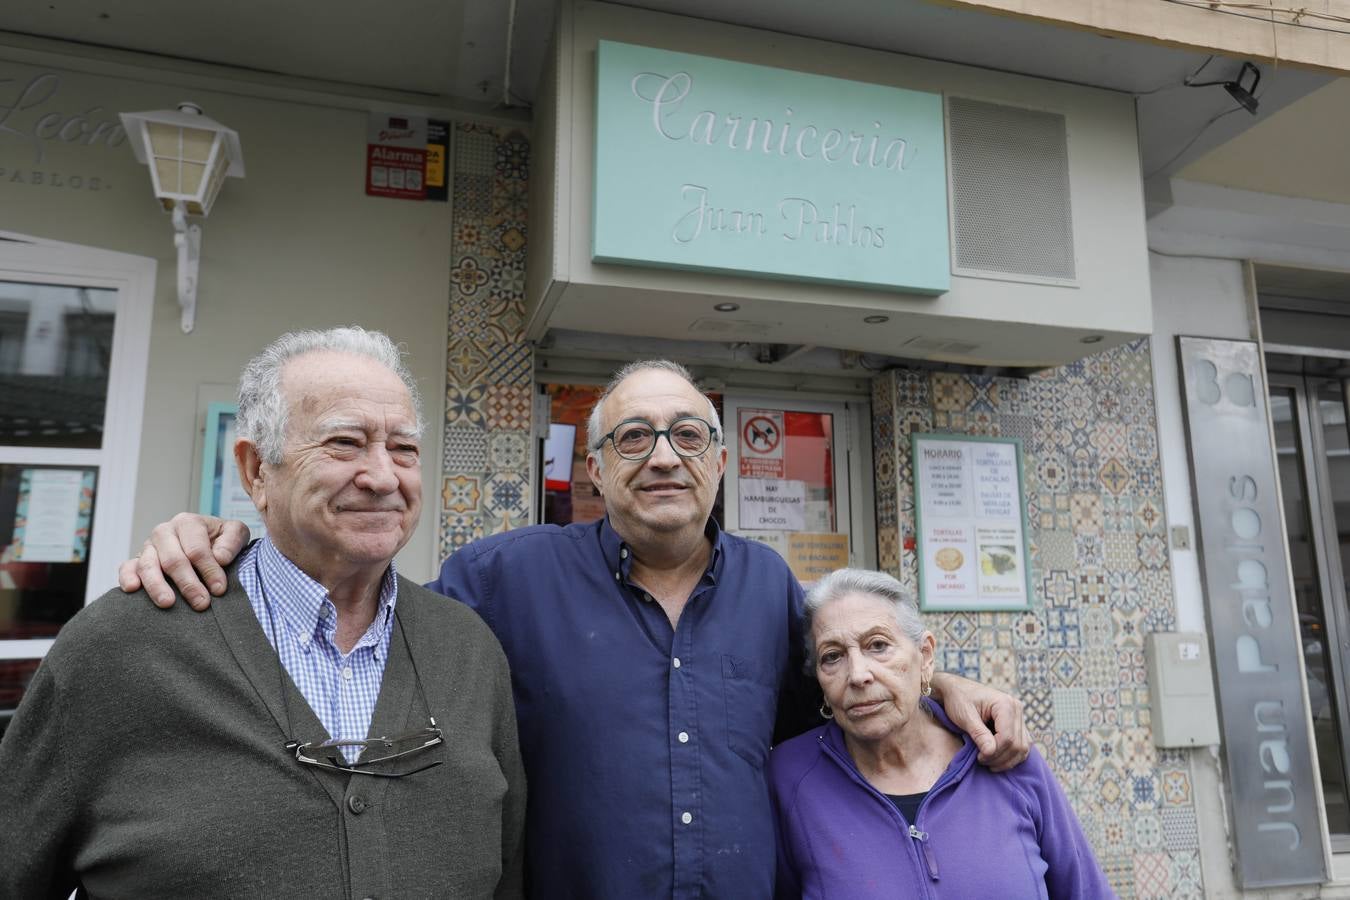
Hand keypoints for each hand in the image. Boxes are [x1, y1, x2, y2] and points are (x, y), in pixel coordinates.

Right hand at [116, 514, 250, 610]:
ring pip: (148, 565)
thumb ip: (232, 541)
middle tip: (201, 603)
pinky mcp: (137, 561)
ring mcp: (148, 547)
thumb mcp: (236, 533)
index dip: (208, 570)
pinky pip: (127, 568)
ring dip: (158, 586)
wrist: (207, 543)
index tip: (219, 589)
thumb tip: (220, 558)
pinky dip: (127, 577)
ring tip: (168, 603)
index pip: (197, 549)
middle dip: (188, 583)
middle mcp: (164, 532)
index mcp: (187, 522)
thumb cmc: (221, 540)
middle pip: (173, 559)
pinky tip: (133, 589)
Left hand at [929, 672, 1028, 771]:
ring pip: (1023, 748)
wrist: (957, 689)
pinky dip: (1011, 756)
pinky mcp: (1017, 723)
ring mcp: (1019, 716)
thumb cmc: (958, 700)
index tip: (978, 757)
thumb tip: (990, 752)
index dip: (995, 752)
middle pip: (1017, 745)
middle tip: (982, 760)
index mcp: (1005, 704)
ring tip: (988, 762)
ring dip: (1007, 760)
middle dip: (1000, 758)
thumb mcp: (965, 716)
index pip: (1007, 737)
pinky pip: (1022, 745)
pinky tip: (996, 759)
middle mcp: (1016, 708)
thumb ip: (978, 734)